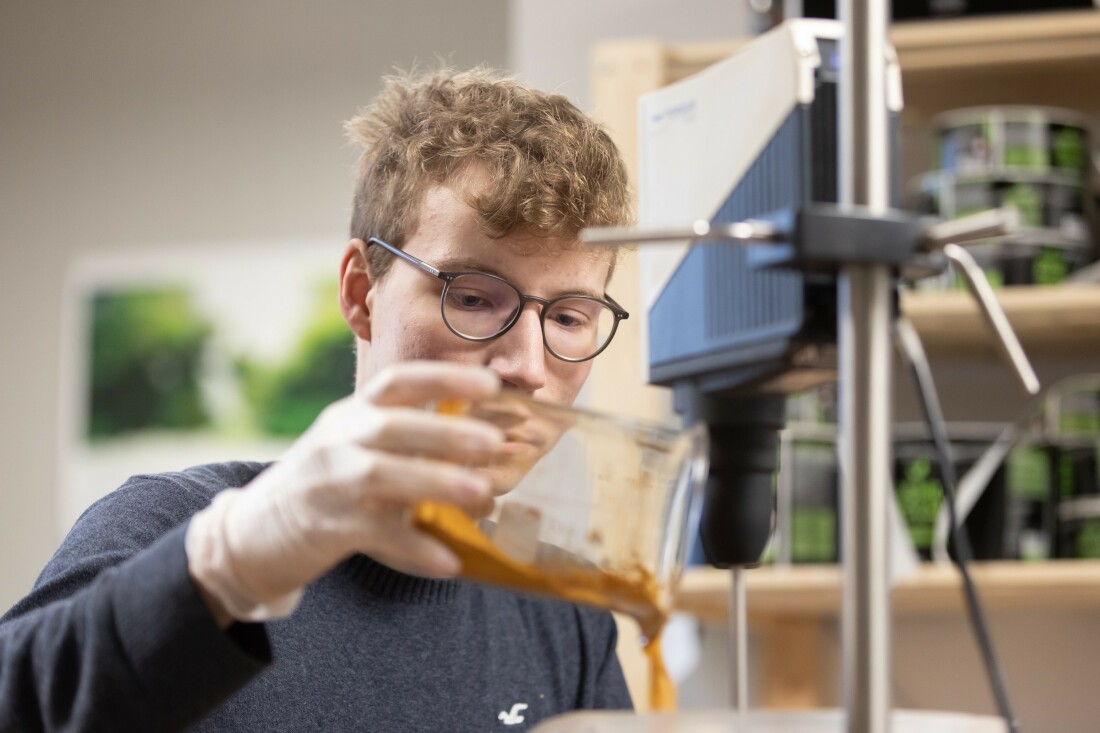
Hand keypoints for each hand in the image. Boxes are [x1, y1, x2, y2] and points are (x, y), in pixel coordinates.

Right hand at [186, 361, 502, 624]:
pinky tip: (449, 562)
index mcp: (352, 414)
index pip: (396, 382)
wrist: (254, 532)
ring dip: (435, 481)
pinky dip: (413, 548)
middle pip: (392, 426)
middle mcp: (339, 440)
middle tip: (494, 442)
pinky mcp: (327, 527)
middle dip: (446, 431)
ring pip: (382, 474)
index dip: (443, 378)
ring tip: (482, 494)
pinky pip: (375, 534)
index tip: (489, 384)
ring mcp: (330, 483)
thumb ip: (410, 441)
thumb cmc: (327, 485)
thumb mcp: (357, 446)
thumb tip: (490, 445)